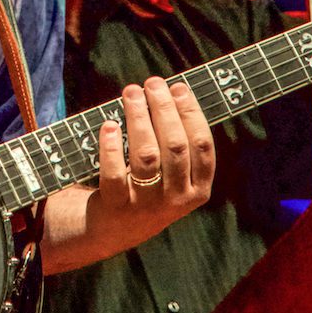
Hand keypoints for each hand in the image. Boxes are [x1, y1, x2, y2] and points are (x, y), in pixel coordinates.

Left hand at [85, 77, 214, 252]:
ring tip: (131, 93)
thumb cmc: (146, 187)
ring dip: (139, 118)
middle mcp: (176, 199)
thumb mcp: (172, 175)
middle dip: (164, 109)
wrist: (112, 229)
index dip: (192, 114)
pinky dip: (111, 147)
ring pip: (146, 156)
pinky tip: (109, 125)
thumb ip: (176, 142)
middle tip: (152, 83)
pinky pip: (115, 174)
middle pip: (175, 146)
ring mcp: (147, 205)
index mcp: (198, 189)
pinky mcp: (117, 207)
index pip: (202, 146)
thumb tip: (171, 91)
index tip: (179, 87)